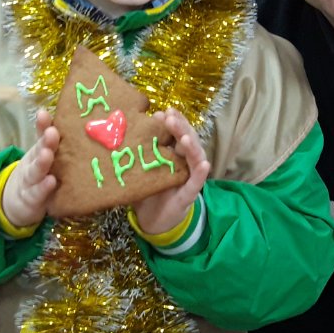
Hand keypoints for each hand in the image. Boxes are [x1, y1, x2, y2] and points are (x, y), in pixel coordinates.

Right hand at [1, 109, 58, 229]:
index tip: (44, 113)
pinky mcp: (32, 200)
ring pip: (36, 171)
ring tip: (47, 154)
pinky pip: (38, 194)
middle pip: (39, 151)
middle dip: (46, 142)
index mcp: (39, 153)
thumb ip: (54, 146)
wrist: (18, 204)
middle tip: (52, 132)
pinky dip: (43, 188)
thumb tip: (73, 123)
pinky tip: (50, 181)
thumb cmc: (40, 179)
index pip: (41, 137)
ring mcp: (30, 183)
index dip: (42, 125)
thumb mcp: (44, 161)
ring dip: (42, 162)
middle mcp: (33, 165)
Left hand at [131, 109, 210, 234]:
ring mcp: (188, 178)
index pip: (177, 133)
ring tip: (184, 137)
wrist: (153, 221)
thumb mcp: (142, 169)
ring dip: (191, 146)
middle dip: (180, 127)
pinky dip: (201, 173)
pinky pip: (197, 183)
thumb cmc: (148, 191)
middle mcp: (184, 163)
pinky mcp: (189, 195)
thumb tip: (130, 130)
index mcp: (174, 154)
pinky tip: (204, 164)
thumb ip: (140, 151)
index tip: (164, 111)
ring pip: (195, 158)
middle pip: (187, 141)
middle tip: (170, 117)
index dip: (173, 121)